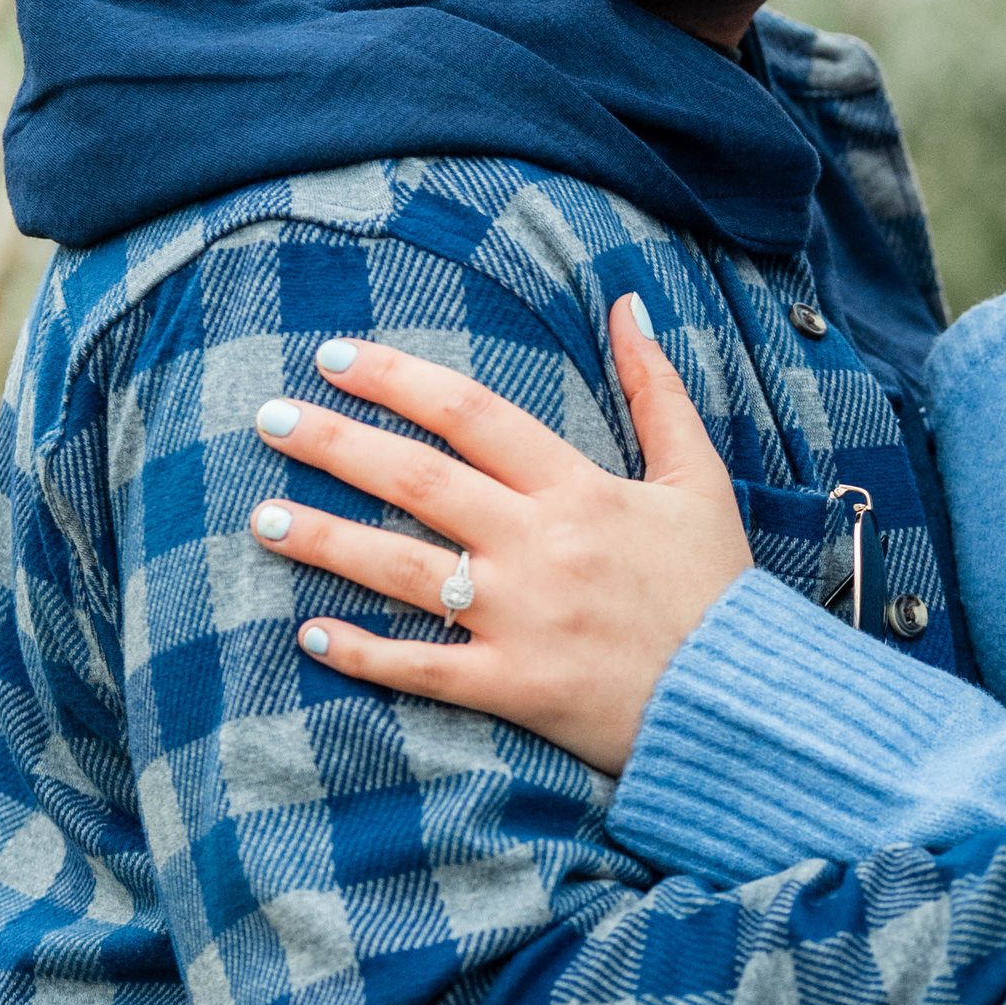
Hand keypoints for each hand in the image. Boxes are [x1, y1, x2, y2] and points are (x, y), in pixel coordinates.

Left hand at [248, 297, 750, 773]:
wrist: (744, 699)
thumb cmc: (717, 587)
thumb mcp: (697, 478)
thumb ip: (658, 390)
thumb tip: (625, 305)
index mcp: (580, 488)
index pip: (472, 415)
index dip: (398, 379)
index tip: (335, 356)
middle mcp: (540, 546)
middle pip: (419, 481)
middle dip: (336, 444)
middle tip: (269, 418)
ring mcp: (522, 620)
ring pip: (403, 570)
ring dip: (326, 540)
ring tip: (261, 517)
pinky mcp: (516, 688)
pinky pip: (424, 669)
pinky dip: (365, 653)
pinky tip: (310, 634)